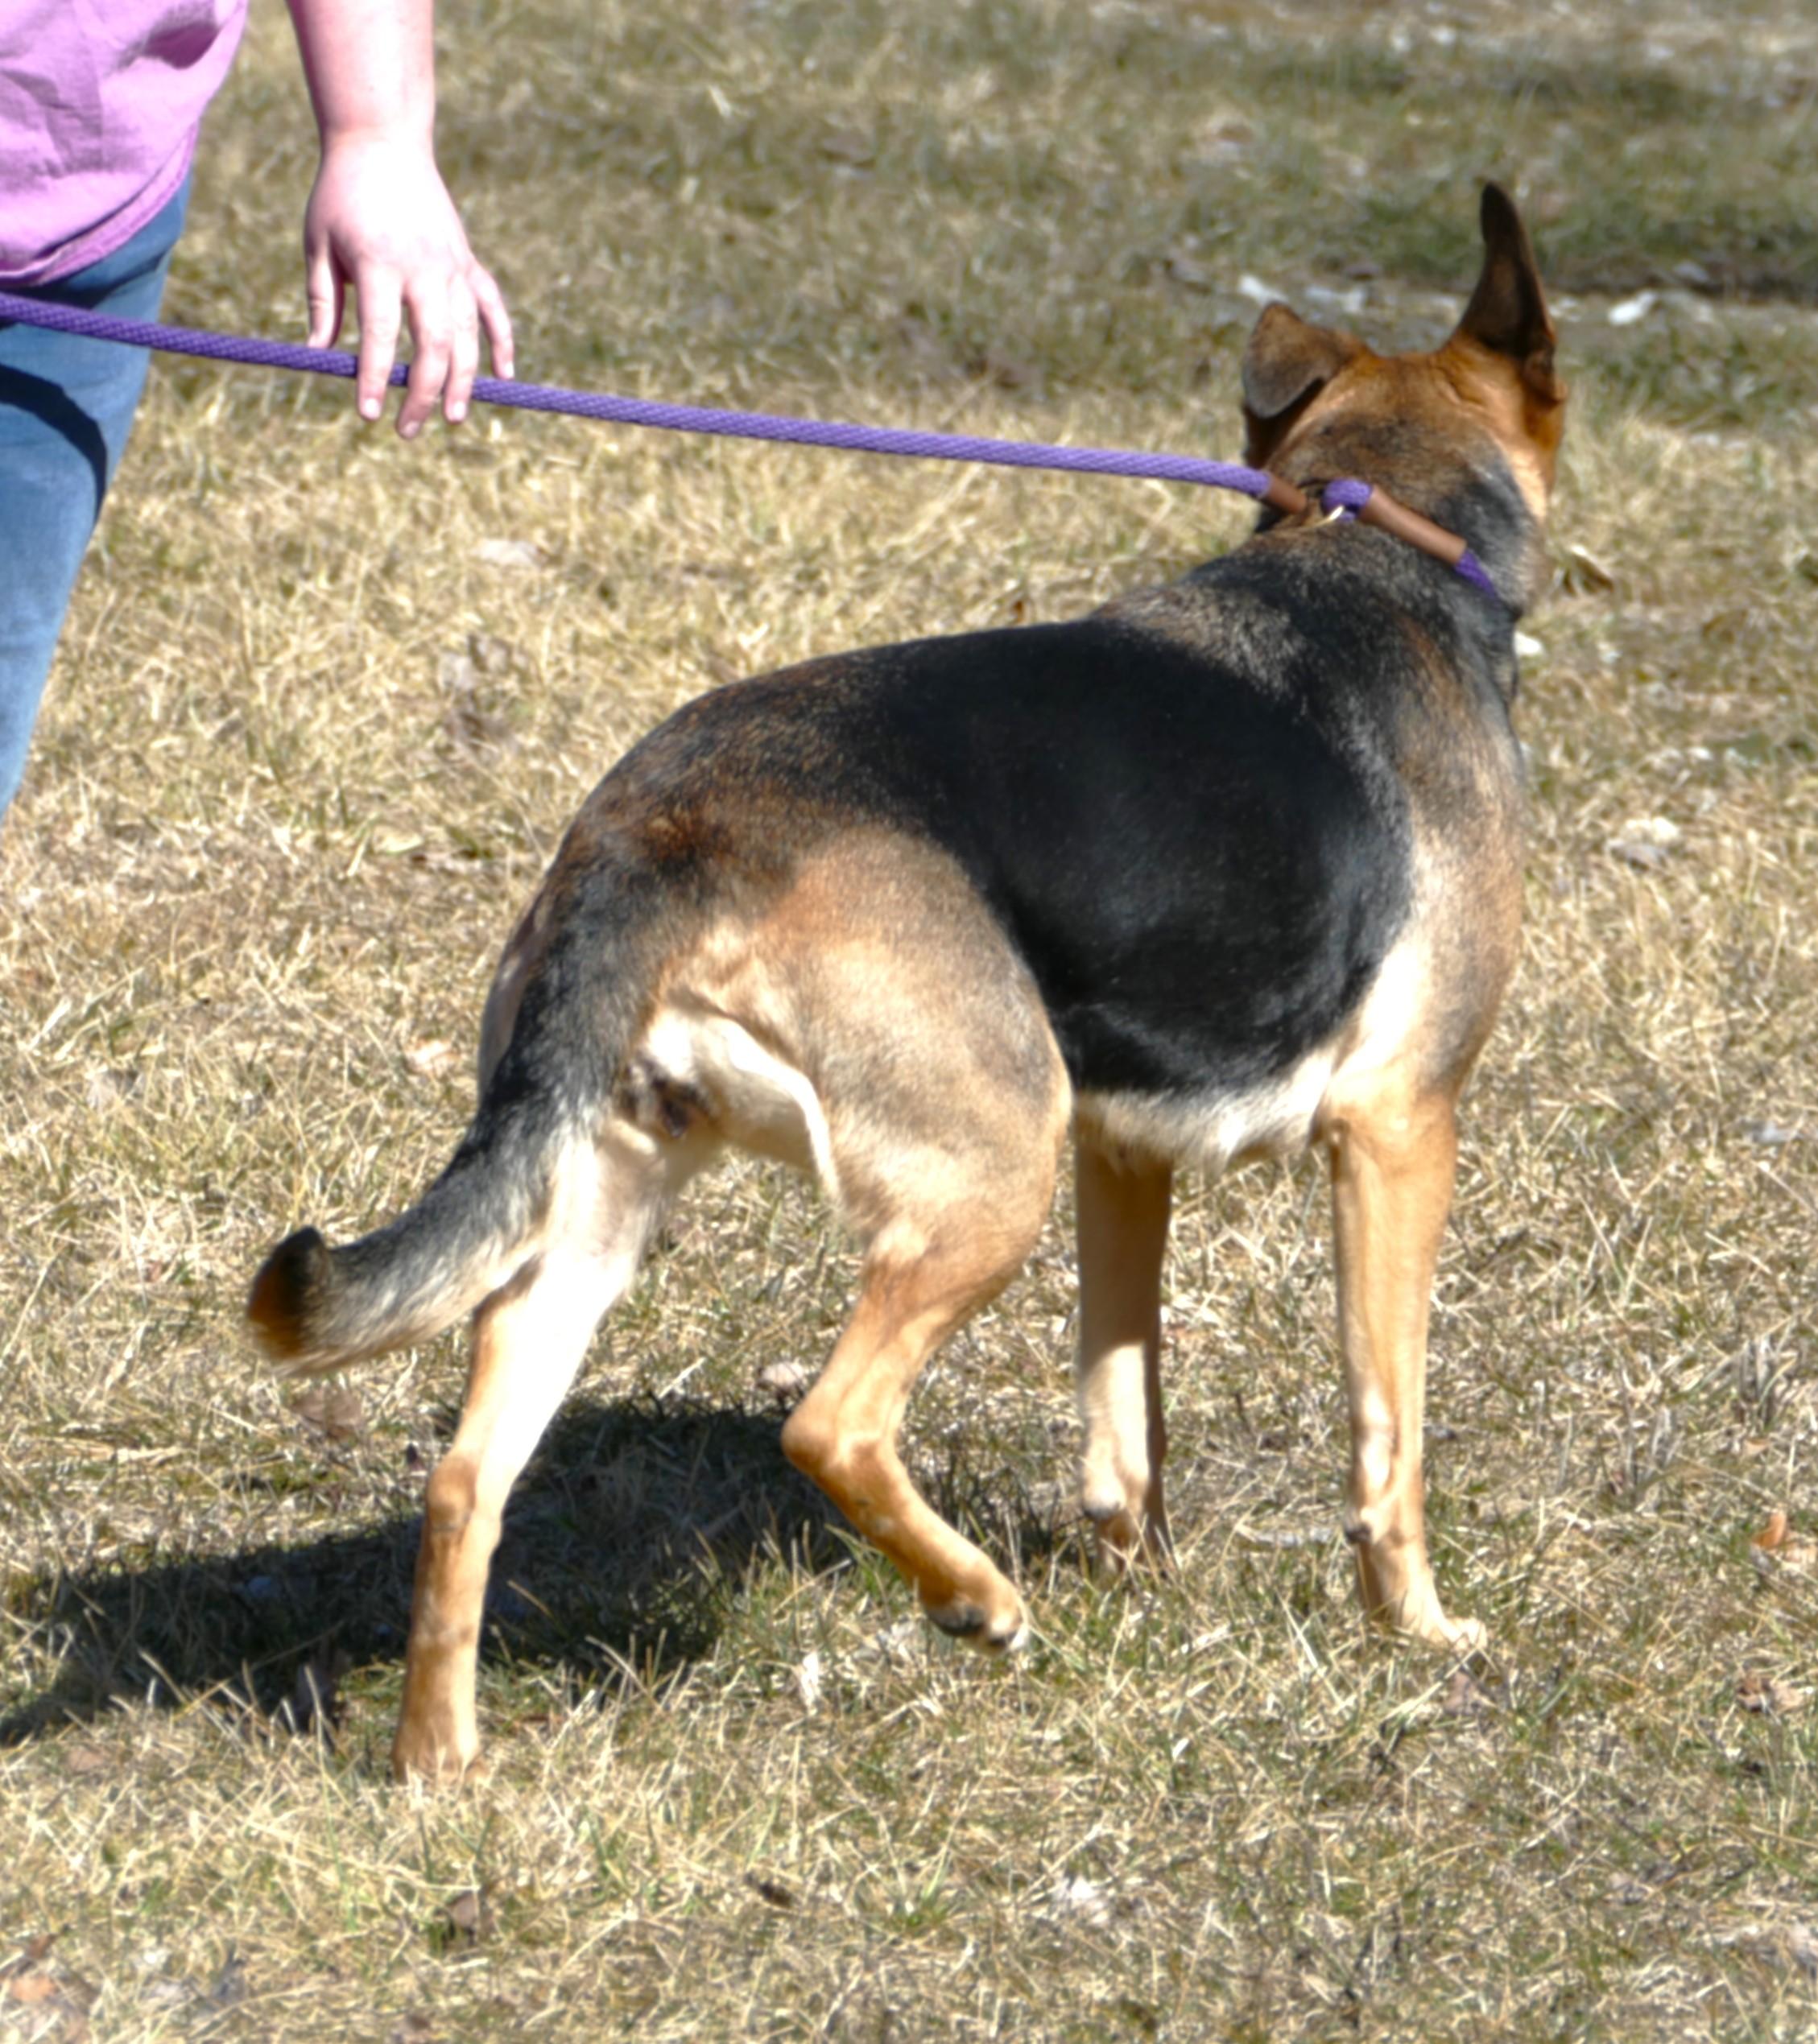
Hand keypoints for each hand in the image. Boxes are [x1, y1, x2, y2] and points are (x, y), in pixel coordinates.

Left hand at [302, 129, 513, 436]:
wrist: (382, 141)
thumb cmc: (340, 194)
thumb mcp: (318, 243)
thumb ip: (323, 301)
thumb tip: (319, 355)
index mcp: (379, 262)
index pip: (379, 334)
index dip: (374, 377)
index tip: (366, 413)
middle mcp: (423, 267)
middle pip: (434, 344)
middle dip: (422, 393)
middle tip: (407, 430)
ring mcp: (452, 265)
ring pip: (468, 335)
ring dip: (463, 381)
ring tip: (452, 418)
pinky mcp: (467, 261)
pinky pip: (493, 308)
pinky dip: (502, 342)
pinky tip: (503, 377)